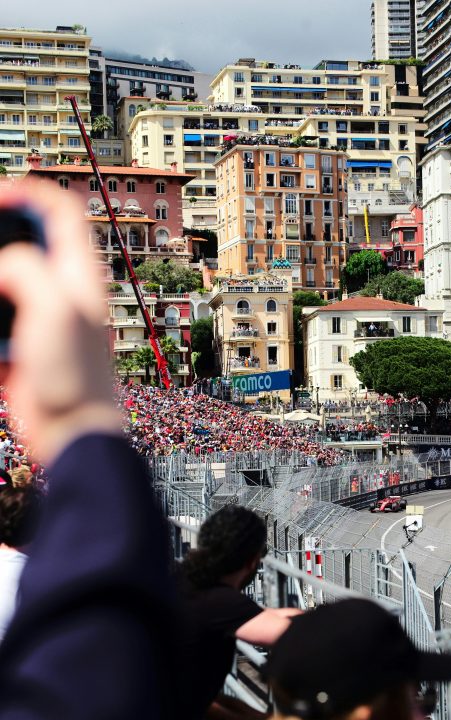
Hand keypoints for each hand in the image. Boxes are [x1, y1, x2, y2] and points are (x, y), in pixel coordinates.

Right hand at [0, 181, 120, 464]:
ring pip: (7, 279)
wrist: (70, 431)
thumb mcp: (54, 309)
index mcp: (79, 275)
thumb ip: (25, 269)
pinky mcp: (22, 346)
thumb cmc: (74, 375)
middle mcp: (63, 291)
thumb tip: (0, 266)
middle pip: (28, 241)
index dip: (30, 193)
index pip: (63, 212)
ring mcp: (41, 319)